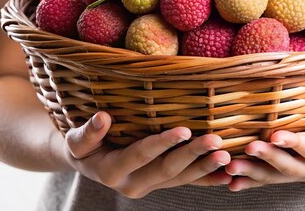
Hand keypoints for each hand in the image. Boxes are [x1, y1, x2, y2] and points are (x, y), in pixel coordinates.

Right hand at [61, 112, 231, 197]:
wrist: (85, 163)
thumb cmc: (82, 145)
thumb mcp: (77, 140)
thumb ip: (88, 132)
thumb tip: (102, 117)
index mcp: (112, 171)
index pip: (141, 154)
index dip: (162, 143)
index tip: (185, 130)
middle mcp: (132, 184)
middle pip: (167, 170)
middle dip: (193, 156)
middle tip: (216, 142)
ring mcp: (148, 186)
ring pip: (180, 179)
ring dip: (205, 168)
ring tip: (227, 157)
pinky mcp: (159, 184)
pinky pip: (185, 183)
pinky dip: (205, 179)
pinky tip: (226, 176)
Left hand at [224, 114, 304, 191]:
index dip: (296, 144)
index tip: (278, 134)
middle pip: (288, 167)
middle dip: (269, 158)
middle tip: (251, 147)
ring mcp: (296, 173)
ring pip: (272, 176)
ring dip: (251, 172)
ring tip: (231, 167)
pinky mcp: (284, 173)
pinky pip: (265, 180)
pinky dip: (247, 181)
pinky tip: (229, 181)